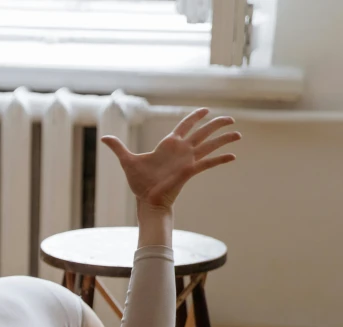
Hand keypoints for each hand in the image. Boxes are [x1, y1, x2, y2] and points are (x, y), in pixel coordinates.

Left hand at [101, 108, 240, 209]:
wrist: (145, 199)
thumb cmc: (138, 182)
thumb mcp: (127, 160)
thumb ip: (118, 147)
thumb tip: (103, 138)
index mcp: (168, 145)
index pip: (184, 126)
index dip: (195, 117)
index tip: (206, 110)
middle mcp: (181, 150)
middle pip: (202, 132)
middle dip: (216, 124)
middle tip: (231, 119)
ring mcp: (187, 160)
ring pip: (208, 145)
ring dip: (223, 139)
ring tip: (238, 134)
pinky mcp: (190, 171)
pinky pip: (207, 163)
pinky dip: (220, 159)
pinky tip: (233, 156)